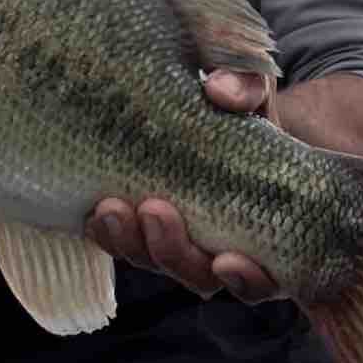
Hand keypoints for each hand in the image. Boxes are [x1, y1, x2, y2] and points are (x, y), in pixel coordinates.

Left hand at [86, 70, 286, 303]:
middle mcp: (227, 242)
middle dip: (174, 254)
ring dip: (134, 245)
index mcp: (268, 220)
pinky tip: (93, 214)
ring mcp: (183, 235)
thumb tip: (221, 93)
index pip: (267, 274)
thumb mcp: (252, 84)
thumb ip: (246, 85)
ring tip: (111, 209)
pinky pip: (127, 243)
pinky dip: (109, 234)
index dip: (248, 278)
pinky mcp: (143, 220)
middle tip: (155, 210)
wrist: (206, 95)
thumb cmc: (242, 97)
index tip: (225, 260)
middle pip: (202, 277)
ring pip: (159, 262)